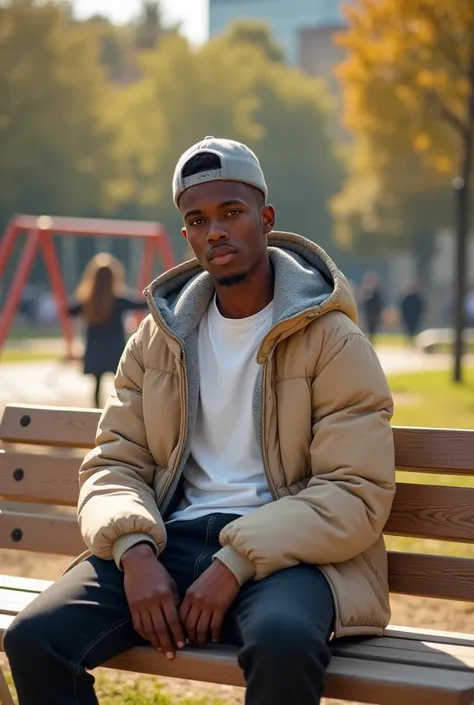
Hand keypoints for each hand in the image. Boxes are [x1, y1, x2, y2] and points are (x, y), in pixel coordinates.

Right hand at [122, 543, 184, 658]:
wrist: (138, 562)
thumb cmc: (158, 572)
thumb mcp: (170, 583)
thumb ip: (175, 601)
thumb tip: (179, 620)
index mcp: (165, 595)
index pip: (173, 620)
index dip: (178, 634)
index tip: (183, 645)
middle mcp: (152, 602)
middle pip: (161, 628)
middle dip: (167, 643)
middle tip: (173, 655)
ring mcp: (140, 605)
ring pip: (149, 629)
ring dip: (156, 642)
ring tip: (162, 651)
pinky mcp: (132, 606)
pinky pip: (138, 625)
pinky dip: (145, 635)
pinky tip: (151, 640)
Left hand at [180, 560, 239, 646]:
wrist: (228, 568)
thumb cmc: (212, 577)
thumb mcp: (196, 587)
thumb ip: (190, 600)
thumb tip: (188, 617)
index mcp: (188, 596)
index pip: (180, 618)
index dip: (180, 630)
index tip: (183, 637)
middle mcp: (196, 602)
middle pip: (189, 626)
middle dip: (190, 638)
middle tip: (193, 644)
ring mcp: (208, 605)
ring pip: (201, 628)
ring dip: (201, 638)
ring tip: (203, 643)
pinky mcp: (220, 607)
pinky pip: (215, 626)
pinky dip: (214, 634)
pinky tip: (215, 638)